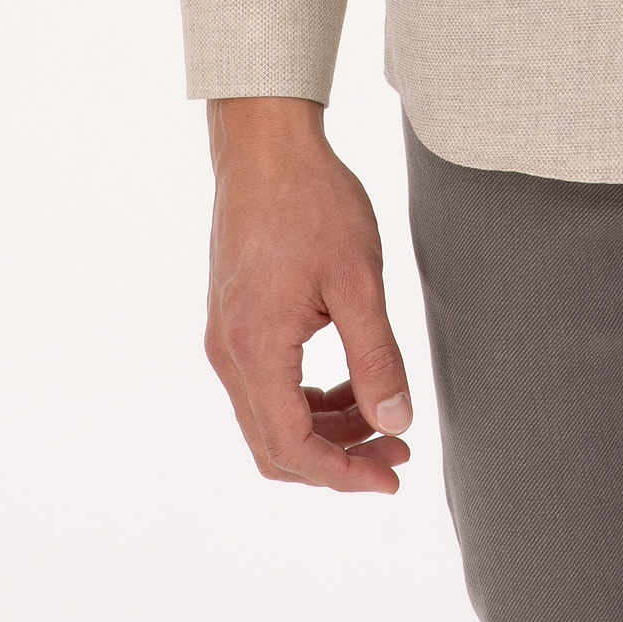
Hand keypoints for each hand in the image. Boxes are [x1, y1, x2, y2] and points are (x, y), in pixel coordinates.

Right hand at [203, 97, 414, 493]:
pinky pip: (266, 385)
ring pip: (270, 417)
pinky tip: (350, 382)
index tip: (392, 474)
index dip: (344, 473)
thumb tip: (396, 421)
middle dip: (338, 459)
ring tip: (383, 415)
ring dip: (326, 429)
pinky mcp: (233, 320)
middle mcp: (228, 353)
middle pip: (275, 444)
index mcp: (254, 348)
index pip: (292, 447)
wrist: (266, 146)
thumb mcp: (358, 279)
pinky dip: (307, 398)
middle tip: (397, 449)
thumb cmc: (313, 201)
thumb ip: (376, 356)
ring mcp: (225, 337)